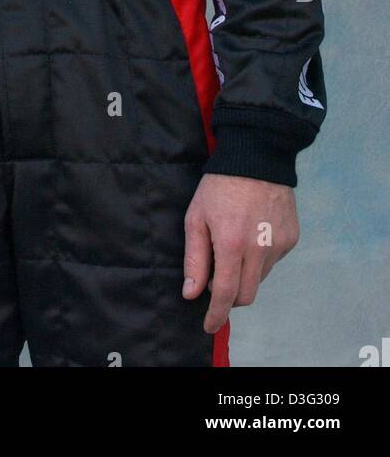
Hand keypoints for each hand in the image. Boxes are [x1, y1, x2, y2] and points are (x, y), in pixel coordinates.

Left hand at [183, 173, 299, 333]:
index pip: (225, 294)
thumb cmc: (219, 186)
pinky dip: (259, 257)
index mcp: (231, 243)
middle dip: (230, 297)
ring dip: (244, 273)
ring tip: (234, 242)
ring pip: (259, 278)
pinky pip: (272, 261)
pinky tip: (252, 232)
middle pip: (246, 295)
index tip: (209, 325)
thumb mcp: (196, 217)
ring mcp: (278, 245)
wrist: (257, 156)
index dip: (216, 314)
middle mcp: (259, 249)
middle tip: (217, 279)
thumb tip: (191, 293)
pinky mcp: (291, 239)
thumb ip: (194, 259)